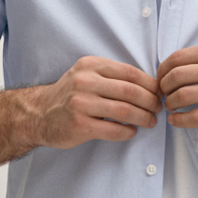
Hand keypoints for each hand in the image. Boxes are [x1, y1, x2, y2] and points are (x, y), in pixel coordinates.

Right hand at [24, 56, 161, 148]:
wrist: (39, 114)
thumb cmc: (69, 96)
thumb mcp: (86, 75)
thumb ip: (111, 76)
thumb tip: (149, 86)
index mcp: (91, 66)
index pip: (130, 73)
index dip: (150, 85)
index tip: (159, 93)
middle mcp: (85, 82)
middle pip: (131, 92)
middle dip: (151, 102)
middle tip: (158, 109)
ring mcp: (81, 104)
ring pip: (124, 111)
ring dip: (143, 118)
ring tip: (150, 122)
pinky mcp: (80, 125)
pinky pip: (113, 129)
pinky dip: (127, 132)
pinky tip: (131, 132)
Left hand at [155, 42, 197, 128]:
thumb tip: (173, 65)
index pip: (177, 58)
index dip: (162, 70)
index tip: (161, 78)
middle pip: (176, 76)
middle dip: (164, 87)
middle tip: (163, 94)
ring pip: (183, 96)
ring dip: (170, 103)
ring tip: (170, 106)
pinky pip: (195, 117)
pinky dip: (179, 120)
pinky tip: (176, 120)